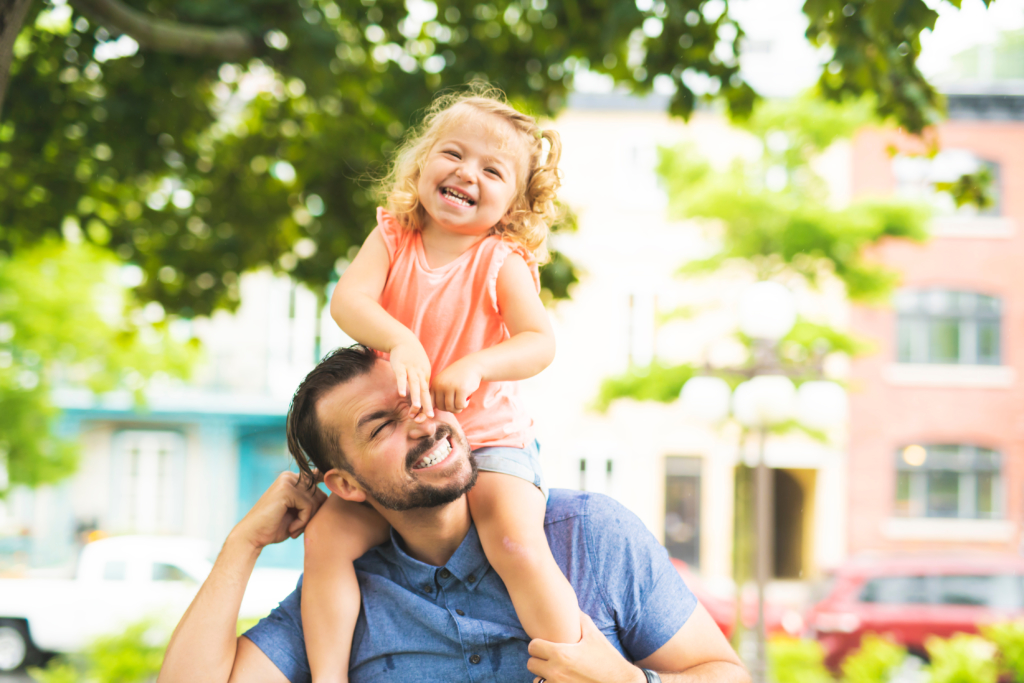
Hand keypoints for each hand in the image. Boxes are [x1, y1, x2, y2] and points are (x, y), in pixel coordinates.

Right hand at [233, 471, 327, 550]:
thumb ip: (313, 502)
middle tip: (299, 527)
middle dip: (314, 514)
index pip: (320, 480)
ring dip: (308, 520)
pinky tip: (291, 528)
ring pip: (316, 501)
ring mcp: (288, 481)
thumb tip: (338, 493)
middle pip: (321, 494)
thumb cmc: (276, 527)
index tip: (326, 504)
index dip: (327, 491)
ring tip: (294, 529)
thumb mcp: (299, 512)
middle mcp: (290, 476)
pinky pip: (308, 507)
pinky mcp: (286, 490)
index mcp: (293, 479)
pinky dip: (302, 522)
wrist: (252, 536)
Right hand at [389, 340, 432, 417]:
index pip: (428, 393)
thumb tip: (424, 396)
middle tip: (430, 416)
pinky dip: (402, 385)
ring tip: (417, 408)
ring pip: (414, 384)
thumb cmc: (413, 357)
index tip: (429, 417)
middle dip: (427, 404)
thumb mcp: (421, 369)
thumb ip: (422, 381)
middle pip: (424, 391)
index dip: (428, 405)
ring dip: (416, 396)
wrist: (405, 340)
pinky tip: (402, 394)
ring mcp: (410, 369)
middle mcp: (420, 373)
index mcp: (426, 376)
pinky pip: (401, 377)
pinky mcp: (400, 365)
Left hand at [430, 358, 482, 412]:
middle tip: (457, 404)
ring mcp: (450, 387)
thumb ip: (438, 394)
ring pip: (450, 407)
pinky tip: (467, 400)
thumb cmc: (458, 377)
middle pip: (441, 407)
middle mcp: (440, 385)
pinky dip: (464, 405)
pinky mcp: (461, 389)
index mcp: (435, 384)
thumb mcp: (445, 383)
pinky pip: (460, 405)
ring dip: (457, 408)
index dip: (433, 410)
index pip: (430, 402)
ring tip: (462, 403)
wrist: (472, 365)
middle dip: (450, 409)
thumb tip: (430, 413)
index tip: (436, 412)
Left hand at [527, 612, 645, 682]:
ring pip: (537, 681)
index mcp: (561, 654)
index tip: (544, 645)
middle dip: (539, 660)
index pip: (533, 647)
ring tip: (555, 671)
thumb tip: (572, 606)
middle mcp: (556, 672)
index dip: (538, 644)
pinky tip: (561, 680)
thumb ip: (580, 619)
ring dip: (543, 676)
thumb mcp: (595, 636)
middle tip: (549, 658)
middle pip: (531, 664)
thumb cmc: (608, 660)